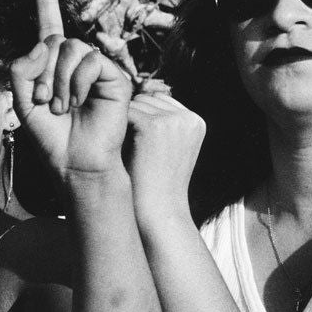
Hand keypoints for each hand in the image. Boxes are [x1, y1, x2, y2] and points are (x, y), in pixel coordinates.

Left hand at [10, 0, 131, 181]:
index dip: (47, 4)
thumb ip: (22, 69)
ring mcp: (97, 70)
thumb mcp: (24, 102)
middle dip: (44, 73)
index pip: (50, 29)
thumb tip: (46, 41)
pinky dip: (79, 82)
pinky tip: (79, 102)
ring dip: (59, 80)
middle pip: (55, 42)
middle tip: (47, 103)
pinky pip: (91, 61)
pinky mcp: (114, 78)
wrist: (74, 162)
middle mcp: (77, 65)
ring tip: (63, 108)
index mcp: (54, 68)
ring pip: (72, 49)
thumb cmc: (51, 138)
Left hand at [125, 93, 205, 227]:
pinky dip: (117, 126)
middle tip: (125, 145)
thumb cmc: (155, 185)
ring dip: (124, 122)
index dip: (143, 117)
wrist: (158, 213)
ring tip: (122, 148)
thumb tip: (137, 98)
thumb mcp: (168, 151)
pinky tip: (115, 145)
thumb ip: (162, 125)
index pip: (160, 101)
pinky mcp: (153, 126)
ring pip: (135, 104)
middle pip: (147, 99)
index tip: (135, 141)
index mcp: (196, 122)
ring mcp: (172, 120)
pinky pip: (125, 113)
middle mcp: (188, 117)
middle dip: (133, 117)